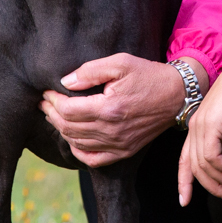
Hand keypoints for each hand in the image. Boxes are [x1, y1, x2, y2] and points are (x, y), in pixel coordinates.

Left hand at [40, 54, 181, 167]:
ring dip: (61, 130)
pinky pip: (93, 159)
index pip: (68, 110)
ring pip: (78, 143)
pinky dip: (78, 151)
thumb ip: (90, 71)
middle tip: (45, 103)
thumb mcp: (120, 63)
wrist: (176, 95)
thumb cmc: (148, 75)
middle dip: (52, 114)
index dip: (53, 101)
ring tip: (53, 116)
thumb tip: (65, 82)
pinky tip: (72, 139)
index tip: (47, 92)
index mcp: (110, 108)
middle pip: (69, 128)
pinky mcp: (125, 151)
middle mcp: (113, 131)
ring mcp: (119, 145)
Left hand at [176, 70, 221, 206]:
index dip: (183, 182)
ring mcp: (201, 125)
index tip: (184, 201)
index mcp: (197, 128)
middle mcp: (194, 128)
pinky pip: (212, 156)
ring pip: (203, 165)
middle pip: (194, 168)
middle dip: (211, 187)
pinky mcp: (212, 124)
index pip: (184, 161)